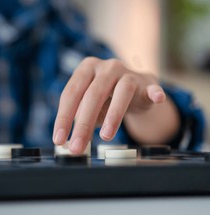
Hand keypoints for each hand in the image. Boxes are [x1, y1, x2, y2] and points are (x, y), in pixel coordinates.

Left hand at [53, 57, 178, 153]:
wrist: (136, 89)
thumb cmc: (105, 99)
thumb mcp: (88, 106)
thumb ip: (78, 119)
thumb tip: (66, 143)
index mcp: (86, 69)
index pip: (70, 94)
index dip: (63, 118)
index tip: (58, 139)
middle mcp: (106, 67)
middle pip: (93, 95)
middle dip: (83, 124)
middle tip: (77, 147)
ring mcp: (128, 73)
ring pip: (121, 92)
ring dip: (113, 116)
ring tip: (105, 137)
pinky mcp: (148, 83)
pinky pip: (152, 88)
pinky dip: (155, 92)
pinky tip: (157, 98)